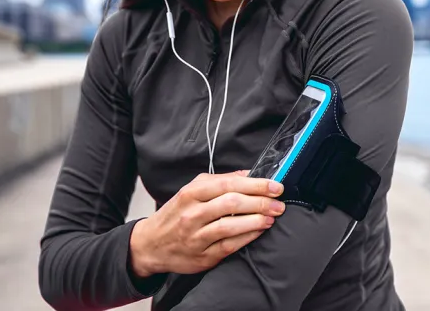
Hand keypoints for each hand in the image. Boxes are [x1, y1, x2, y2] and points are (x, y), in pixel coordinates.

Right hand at [129, 170, 284, 276]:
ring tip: (272, 216)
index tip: (275, 186)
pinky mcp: (202, 256)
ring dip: (257, 220)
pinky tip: (259, 230)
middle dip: (260, 202)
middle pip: (232, 204)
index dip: (255, 185)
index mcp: (191, 193)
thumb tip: (249, 173)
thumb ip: (220, 180)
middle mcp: (192, 214)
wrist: (151, 244)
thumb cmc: (176, 213)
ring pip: (231, 226)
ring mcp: (196, 236)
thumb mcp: (192, 190)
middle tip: (278, 202)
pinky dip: (248, 237)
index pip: (228, 185)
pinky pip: (229, 245)